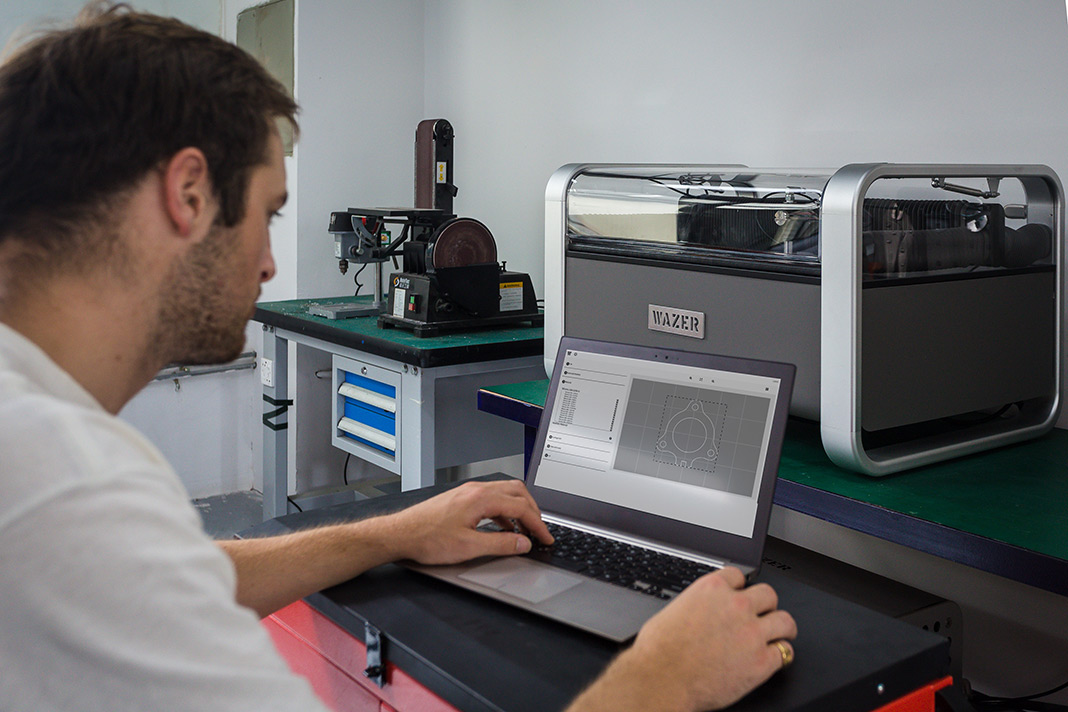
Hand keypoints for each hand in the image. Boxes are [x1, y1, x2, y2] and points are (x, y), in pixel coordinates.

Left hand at [386, 479, 553, 564]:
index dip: (538, 524)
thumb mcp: (469, 547)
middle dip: (533, 511)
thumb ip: (501, 544)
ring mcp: (468, 492)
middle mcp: (476, 490)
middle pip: (517, 492)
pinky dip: (504, 512)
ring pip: (505, 493)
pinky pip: (492, 499)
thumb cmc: (427, 538)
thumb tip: (523, 543)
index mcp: (481, 498)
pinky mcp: (462, 499)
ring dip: (519, 510)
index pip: (521, 507)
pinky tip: (503, 527)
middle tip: (540, 530)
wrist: (401, 533)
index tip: (545, 537)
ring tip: (525, 530)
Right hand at [567, 567, 795, 711]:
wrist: (661, 678)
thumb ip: (696, 604)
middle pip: (768, 594)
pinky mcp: (761, 662)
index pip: (739, 575)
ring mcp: (752, 633)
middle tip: (764, 614)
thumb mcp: (674, 610)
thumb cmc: (658, 650)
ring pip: (785, 621)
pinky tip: (773, 658)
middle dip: (766, 605)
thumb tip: (701, 611)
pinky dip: (780, 655)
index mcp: (712, 589)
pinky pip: (784, 653)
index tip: (740, 594)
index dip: (740, 587)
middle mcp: (736, 606)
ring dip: (782, 628)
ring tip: (780, 634)